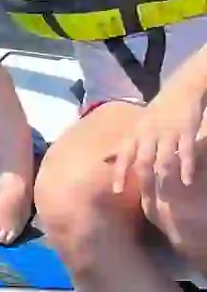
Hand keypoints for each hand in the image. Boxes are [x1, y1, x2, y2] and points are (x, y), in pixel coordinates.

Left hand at [110, 80, 206, 199]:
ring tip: (165, 197)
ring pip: (163, 159)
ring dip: (164, 177)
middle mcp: (149, 134)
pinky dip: (186, 168)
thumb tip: (104, 160)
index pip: (124, 155)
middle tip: (146, 201)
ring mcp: (168, 133)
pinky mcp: (186, 132)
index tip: (116, 191)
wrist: (181, 90)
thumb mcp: (137, 126)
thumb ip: (124, 145)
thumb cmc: (156, 112)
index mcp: (135, 133)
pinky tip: (186, 181)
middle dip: (143, 181)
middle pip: (143, 161)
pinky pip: (185, 152)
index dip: (119, 173)